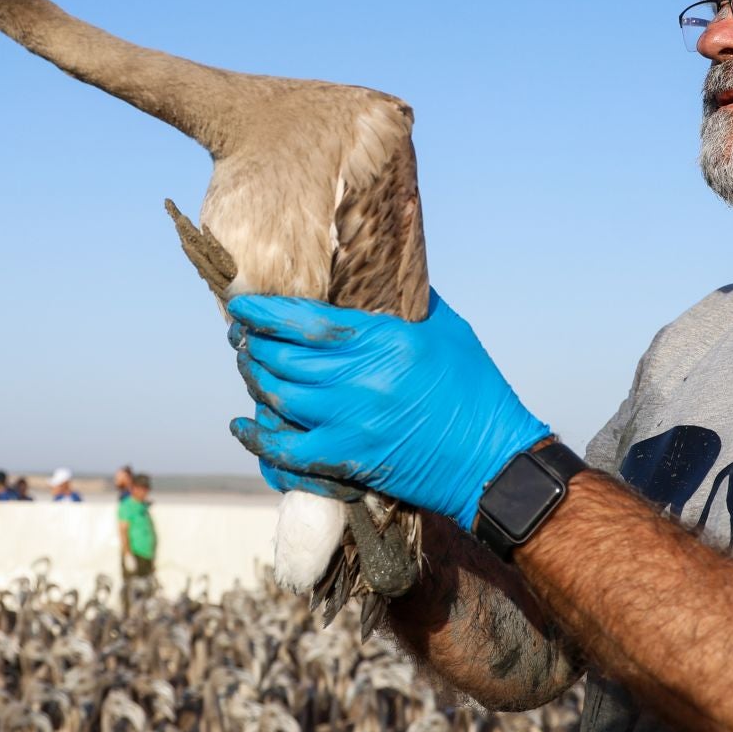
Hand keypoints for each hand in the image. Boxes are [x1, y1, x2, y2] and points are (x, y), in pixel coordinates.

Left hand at [228, 291, 549, 527]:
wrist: (493, 459)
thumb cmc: (476, 388)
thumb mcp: (447, 329)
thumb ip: (408, 299)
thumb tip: (380, 271)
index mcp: (383, 341)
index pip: (306, 321)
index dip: (265, 312)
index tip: (241, 304)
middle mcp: (360, 380)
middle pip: (283, 358)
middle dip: (252, 344)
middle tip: (240, 335)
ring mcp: (351, 423)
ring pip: (279, 398)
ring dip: (254, 380)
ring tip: (246, 365)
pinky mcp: (350, 460)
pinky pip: (288, 452)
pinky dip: (259, 439)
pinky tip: (244, 425)